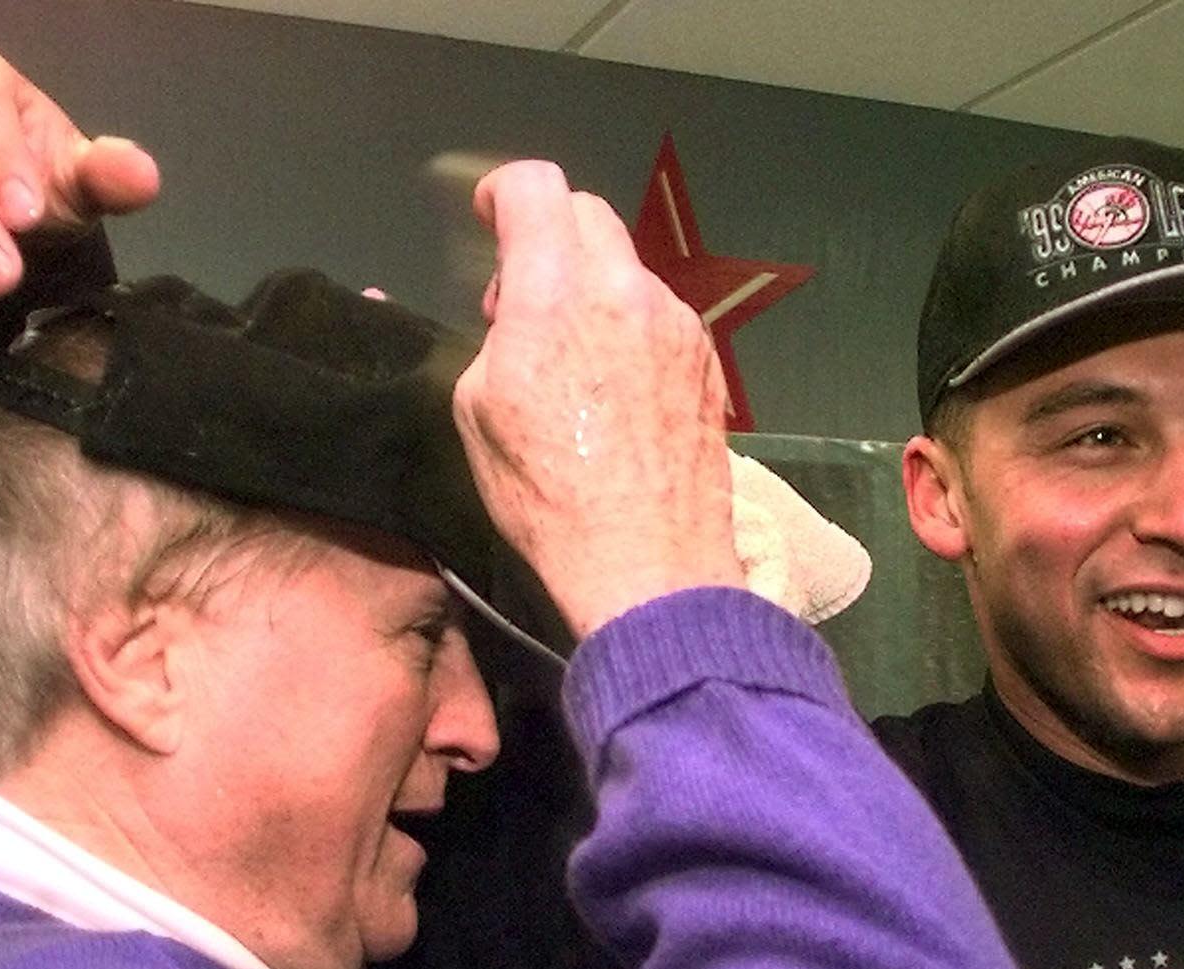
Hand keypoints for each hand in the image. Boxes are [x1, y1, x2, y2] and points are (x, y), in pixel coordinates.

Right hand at [452, 161, 743, 640]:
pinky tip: (616, 395)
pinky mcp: (706, 364)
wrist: (646, 565)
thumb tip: (513, 322)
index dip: (502, 191)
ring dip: (593, 293)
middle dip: (549, 239)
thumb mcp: (478, 415)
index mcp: (556, 293)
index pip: (535, 188)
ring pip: (627, 272)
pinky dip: (631, 333)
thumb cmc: (551, 501)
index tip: (490, 215)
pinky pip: (660, 320)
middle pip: (587, 217)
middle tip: (522, 301)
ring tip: (573, 363)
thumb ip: (495, 341)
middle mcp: (625, 292)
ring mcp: (676, 325)